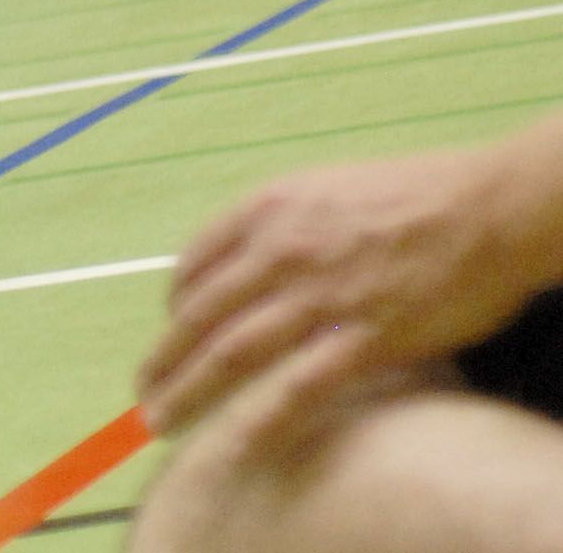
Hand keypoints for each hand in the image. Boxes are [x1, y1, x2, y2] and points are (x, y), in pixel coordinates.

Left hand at [137, 145, 539, 438]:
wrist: (491, 206)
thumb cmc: (419, 195)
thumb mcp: (327, 190)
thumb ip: (284, 224)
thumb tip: (253, 257)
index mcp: (269, 209)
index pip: (196, 261)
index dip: (174, 304)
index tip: (170, 331)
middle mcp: (281, 250)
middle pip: (201, 313)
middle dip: (164, 357)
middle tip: (143, 390)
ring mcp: (321, 295)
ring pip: (233, 351)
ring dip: (190, 390)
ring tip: (163, 419)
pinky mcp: (367, 336)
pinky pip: (301, 386)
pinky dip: (262, 418)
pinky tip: (236, 444)